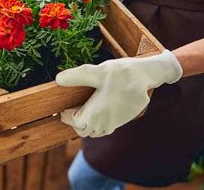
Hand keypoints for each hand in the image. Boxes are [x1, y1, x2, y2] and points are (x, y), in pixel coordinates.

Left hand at [56, 50, 182, 137]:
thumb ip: (77, 76)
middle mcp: (105, 123)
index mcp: (96, 114)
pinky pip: (105, 128)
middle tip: (69, 109)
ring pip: (95, 131)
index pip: (75, 123)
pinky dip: (97, 123)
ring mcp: (115, 123)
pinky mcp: (123, 120)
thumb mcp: (97, 71)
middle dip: (75, 122)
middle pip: (84, 130)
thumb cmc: (121, 73)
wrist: (145, 75)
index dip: (67, 116)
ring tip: (82, 109)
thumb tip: (58, 79)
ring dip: (87, 124)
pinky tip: (96, 109)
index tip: (62, 108)